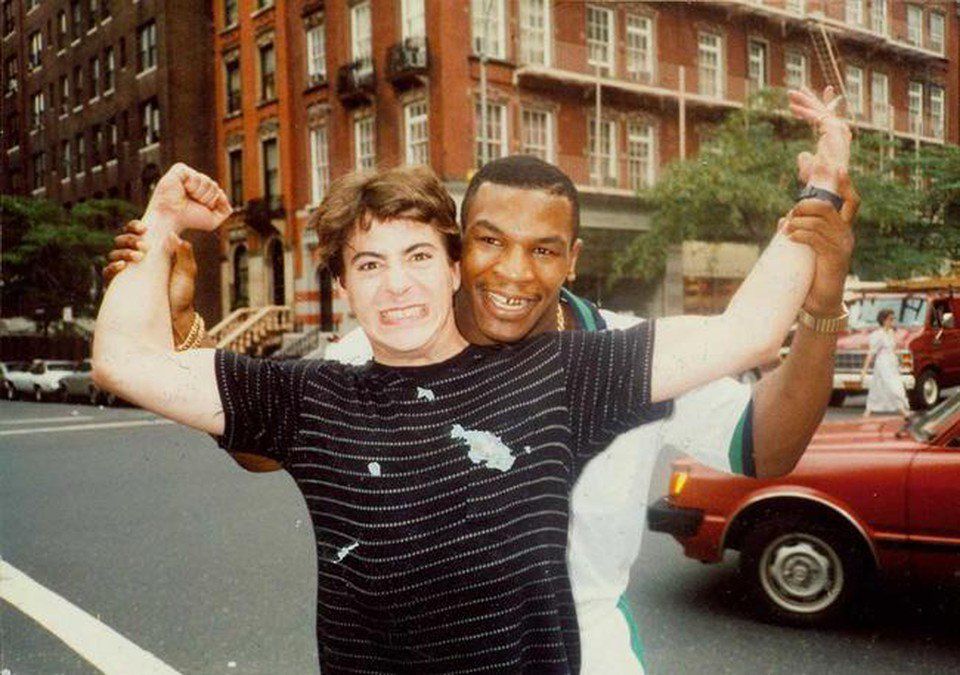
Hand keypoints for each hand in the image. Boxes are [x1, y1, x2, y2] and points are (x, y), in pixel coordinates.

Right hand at [102, 219, 198, 332]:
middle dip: (129, 239)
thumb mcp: (187, 271)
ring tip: (138, 257)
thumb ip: (183, 252)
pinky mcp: (120, 286)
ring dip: (123, 252)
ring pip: (114, 254)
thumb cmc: (182, 293)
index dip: (134, 227)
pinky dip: (112, 267)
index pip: (136, 233)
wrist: (176, 317)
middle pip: (121, 240)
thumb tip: (172, 234)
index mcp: (151, 251)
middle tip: (144, 245)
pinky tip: (122, 267)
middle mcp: (136, 259)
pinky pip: (108, 273)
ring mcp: (127, 272)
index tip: (143, 228)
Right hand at [142, 163, 231, 233]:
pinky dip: (192, 185)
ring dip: (199, 193)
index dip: (213, 201)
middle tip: (193, 203)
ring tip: (187, 196)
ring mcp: (187, 175)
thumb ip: (225, 210)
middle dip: (207, 198)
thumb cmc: (189, 220)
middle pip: (213, 185)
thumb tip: (222, 193)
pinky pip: (195, 175)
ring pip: (206, 180)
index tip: (200, 208)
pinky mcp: (179, 170)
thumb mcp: (213, 220)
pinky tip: (183, 189)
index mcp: (201, 191)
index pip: (217, 190)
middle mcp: (194, 182)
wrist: (171, 218)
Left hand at [784, 169, 859, 316]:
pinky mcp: (834, 257)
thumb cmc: (813, 275)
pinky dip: (799, 233)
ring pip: (819, 219)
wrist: (822, 303)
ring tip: (787, 230)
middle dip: (805, 205)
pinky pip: (815, 237)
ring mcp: (842, 245)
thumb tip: (783, 219)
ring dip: (798, 221)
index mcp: (842, 229)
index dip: (846, 184)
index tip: (837, 167)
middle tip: (791, 214)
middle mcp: (846, 234)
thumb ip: (800, 232)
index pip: (852, 201)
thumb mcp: (807, 249)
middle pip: (827, 206)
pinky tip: (789, 237)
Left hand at [788, 86, 851, 191]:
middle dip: (810, 99)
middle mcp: (839, 133)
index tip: (822, 92)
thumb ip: (805, 159)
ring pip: (819, 110)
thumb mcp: (808, 166)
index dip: (824, 104)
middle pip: (824, 110)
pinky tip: (792, 107)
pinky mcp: (833, 130)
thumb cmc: (817, 179)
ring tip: (790, 94)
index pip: (829, 118)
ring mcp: (838, 130)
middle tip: (798, 89)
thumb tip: (802, 154)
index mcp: (835, 139)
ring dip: (804, 101)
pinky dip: (804, 111)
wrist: (824, 185)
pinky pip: (816, 116)